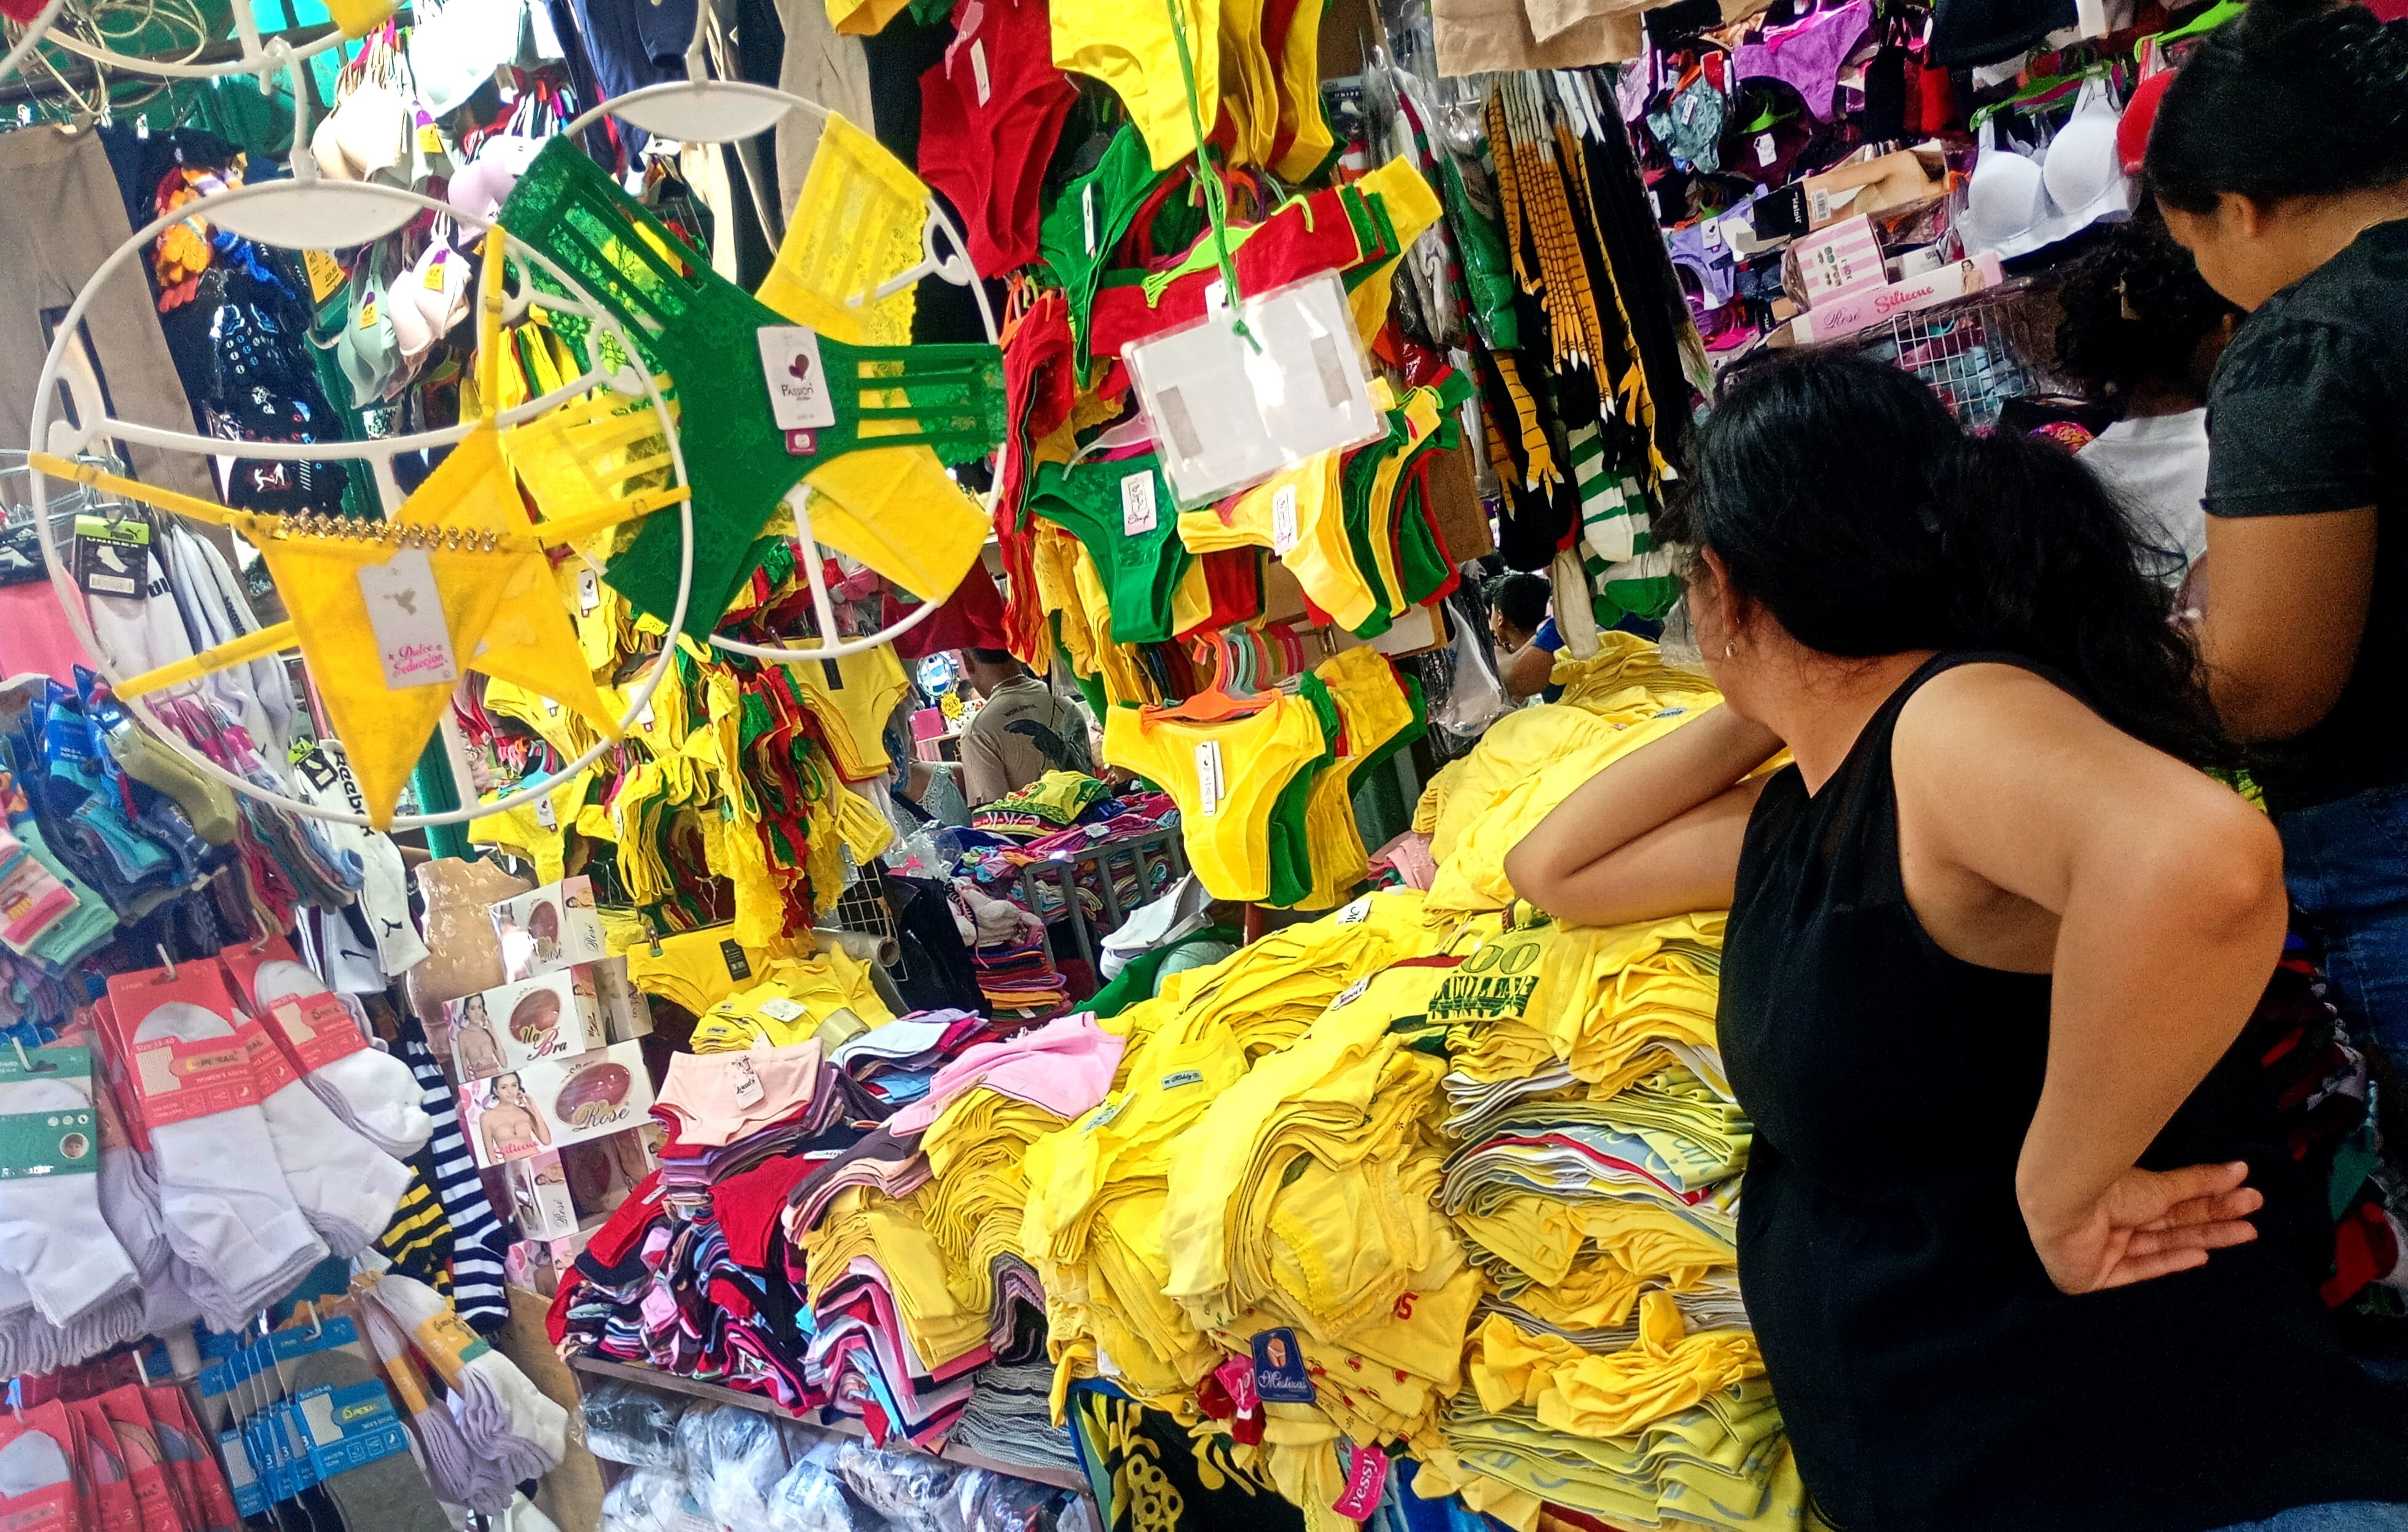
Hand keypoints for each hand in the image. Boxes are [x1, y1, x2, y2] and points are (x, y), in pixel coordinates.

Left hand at [2024, 1161, 2261, 1293]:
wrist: (2062, 1205)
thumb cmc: (2106, 1189)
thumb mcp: (2160, 1186)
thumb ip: (2199, 1183)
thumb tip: (2240, 1169)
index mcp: (2123, 1199)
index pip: (2176, 1204)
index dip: (2213, 1203)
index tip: (2249, 1197)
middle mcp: (2115, 1223)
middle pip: (2174, 1226)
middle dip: (2216, 1222)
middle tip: (2256, 1220)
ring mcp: (2106, 1250)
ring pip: (2163, 1246)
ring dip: (2204, 1240)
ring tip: (2247, 1233)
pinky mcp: (2097, 1277)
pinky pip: (2138, 1272)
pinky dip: (2168, 1263)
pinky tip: (2202, 1256)